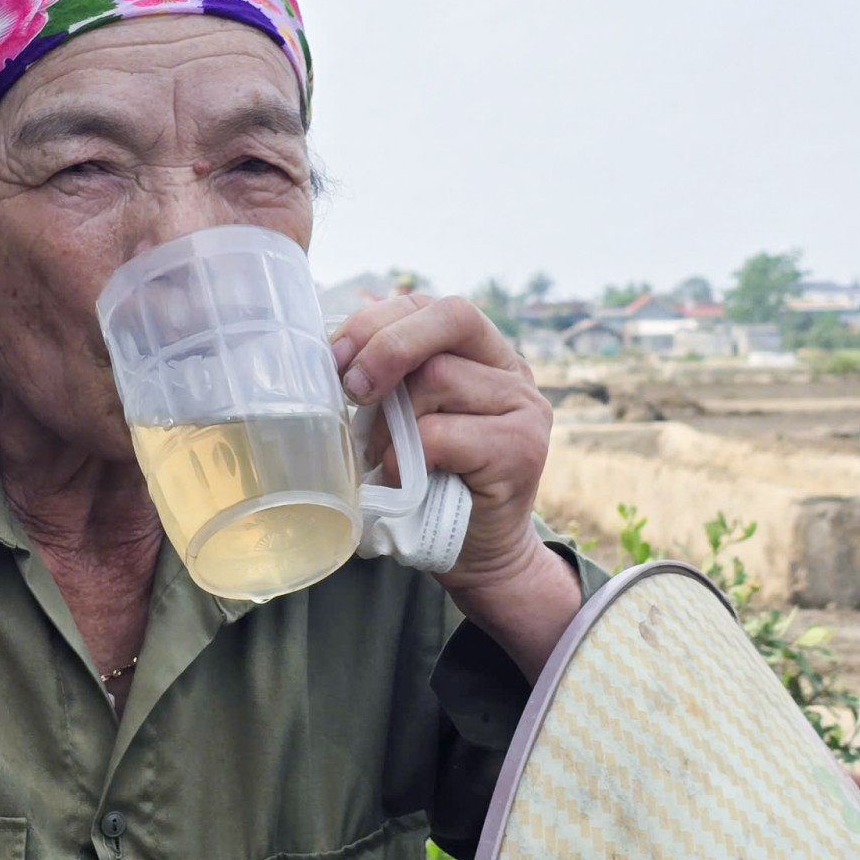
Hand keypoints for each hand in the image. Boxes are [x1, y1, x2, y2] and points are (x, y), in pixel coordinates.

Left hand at [331, 294, 577, 675]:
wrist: (478, 555)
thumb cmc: (432, 482)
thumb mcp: (405, 416)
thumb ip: (392, 376)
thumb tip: (336, 341)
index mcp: (481, 350)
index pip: (429, 305)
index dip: (376, 320)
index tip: (335, 356)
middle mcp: (512, 369)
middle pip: (449, 317)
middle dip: (387, 344)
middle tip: (353, 387)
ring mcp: (525, 406)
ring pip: (439, 378)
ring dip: (393, 420)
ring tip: (385, 454)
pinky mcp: (523, 448)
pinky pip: (442, 433)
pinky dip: (407, 456)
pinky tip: (405, 477)